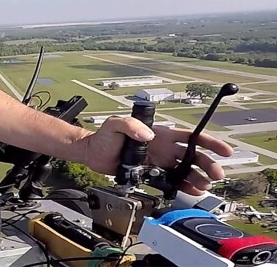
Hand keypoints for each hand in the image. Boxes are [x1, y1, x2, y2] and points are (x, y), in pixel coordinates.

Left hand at [80, 116, 233, 195]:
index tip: (224, 150)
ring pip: (184, 170)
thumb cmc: (104, 136)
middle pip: (192, 156)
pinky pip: (171, 181)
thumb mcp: (115, 124)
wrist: (93, 153)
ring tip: (204, 187)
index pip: (189, 137)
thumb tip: (148, 135)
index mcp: (160, 134)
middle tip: (215, 175)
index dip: (209, 142)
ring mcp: (158, 161)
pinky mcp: (151, 174)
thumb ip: (130, 125)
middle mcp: (163, 148)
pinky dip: (182, 186)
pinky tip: (190, 191)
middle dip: (207, 164)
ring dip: (197, 178)